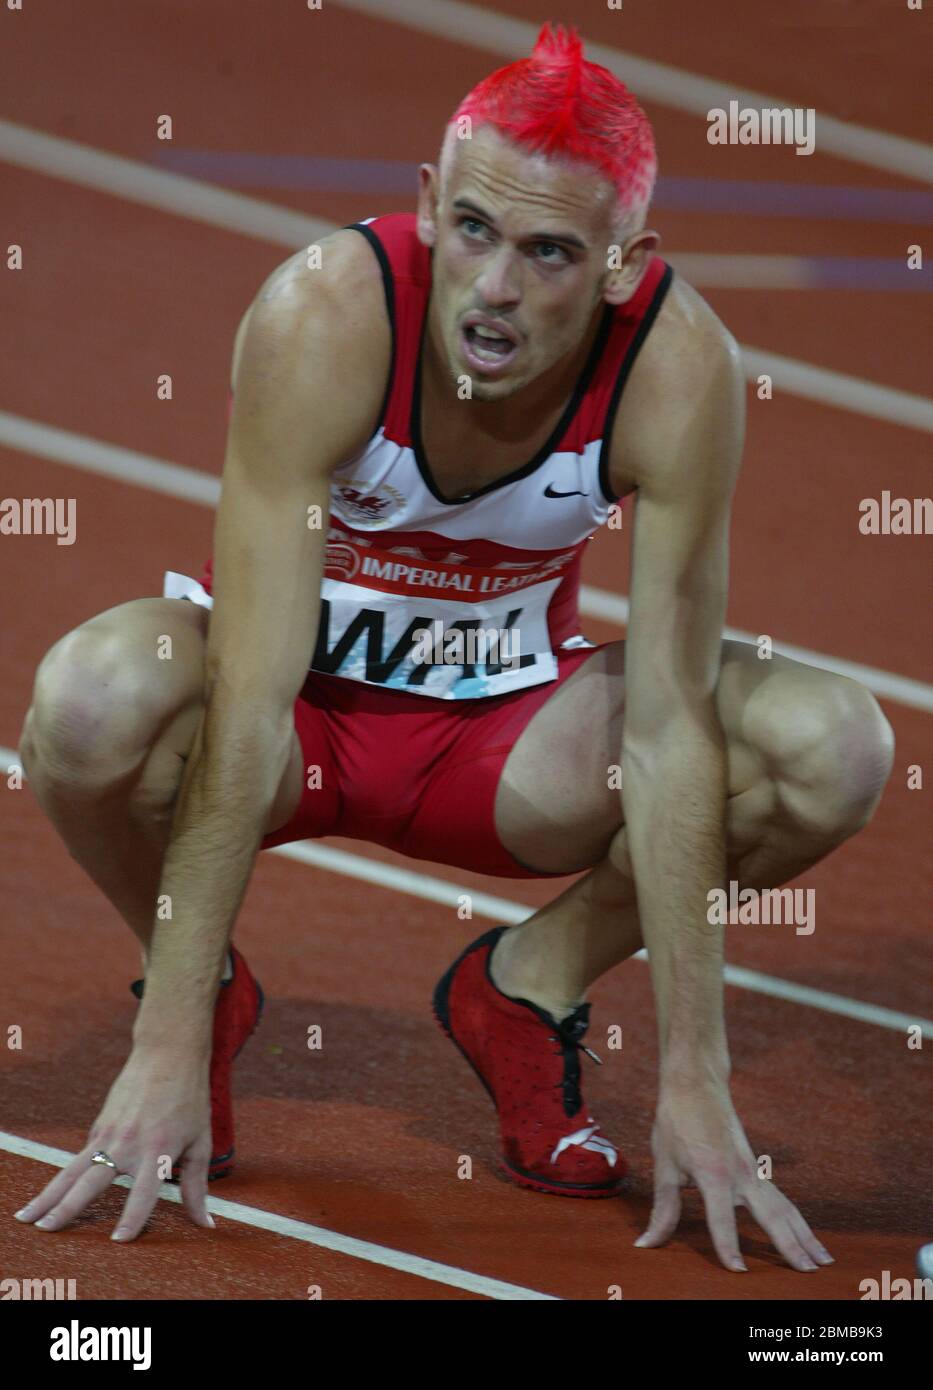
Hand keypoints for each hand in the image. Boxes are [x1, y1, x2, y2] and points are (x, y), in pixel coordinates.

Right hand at [14, 1047, 213, 1241]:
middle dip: (68, 1207)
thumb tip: (205, 1224)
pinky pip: (81, 1157)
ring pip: (72, 1169)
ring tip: (27, 1217)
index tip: (118, 1240)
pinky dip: (64, 1178)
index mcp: (158, 1149)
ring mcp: (108, 1133)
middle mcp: (128, 1143)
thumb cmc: (190, 1099)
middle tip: (47, 1229)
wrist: (167, 1053)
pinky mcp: (99, 1125)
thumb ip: (197, 1186)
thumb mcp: (201, 1141)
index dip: (133, 1217)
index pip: (144, 1191)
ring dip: (48, 1194)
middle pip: (92, 1180)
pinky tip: (48, 1198)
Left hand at [636, 1074, 833, 1271]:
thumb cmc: (676, 1124)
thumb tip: (646, 1244)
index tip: (739, 1272)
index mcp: (714, 1174)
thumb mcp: (664, 1166)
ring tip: (823, 1260)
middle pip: (772, 1216)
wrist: (696, 1085)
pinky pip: (781, 1199)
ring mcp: (753, 1171)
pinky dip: (795, 1219)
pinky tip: (806, 1235)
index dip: (728, 1247)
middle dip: (790, 1246)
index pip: (722, 1220)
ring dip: (805, 1234)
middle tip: (809, 1272)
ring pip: (785, 1208)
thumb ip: (663, 1210)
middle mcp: (741, 1174)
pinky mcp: (757, 1168)